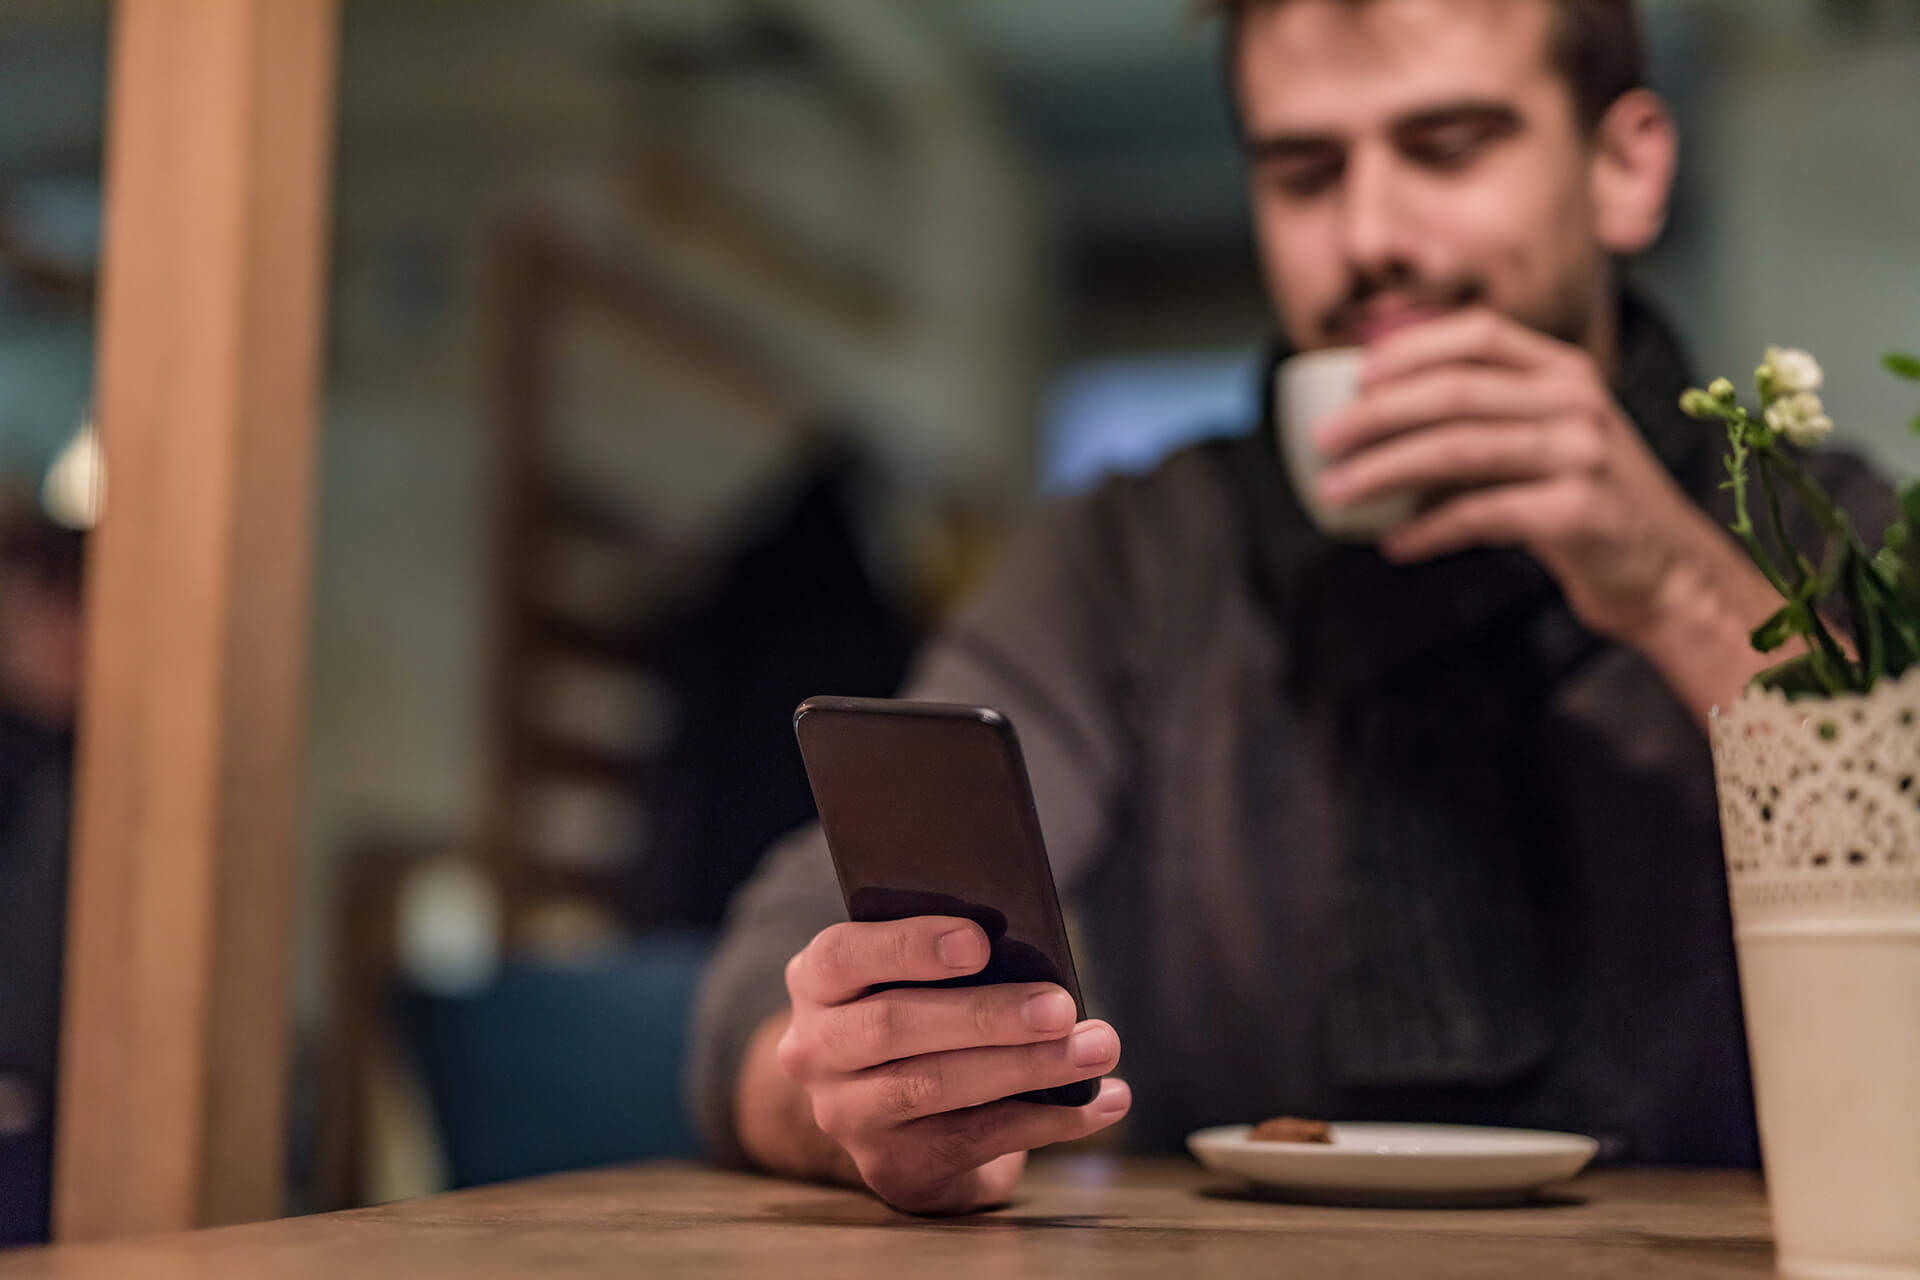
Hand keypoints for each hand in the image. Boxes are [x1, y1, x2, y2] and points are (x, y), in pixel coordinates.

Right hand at [772, 916, 1128, 1213]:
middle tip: (1061, 1007)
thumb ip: (950, 960)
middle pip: (893, 1026)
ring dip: (1025, 1067)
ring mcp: (847, 1115)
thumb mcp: (913, 978)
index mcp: (817, 982)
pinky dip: (1046, 1120)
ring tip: (1097, 1049)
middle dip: (986, 1015)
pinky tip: (1099, 1103)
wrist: (893, 1114)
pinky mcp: (891, 1167)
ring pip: (933, 1086)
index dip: (909, 947)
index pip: (842, 956)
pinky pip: (974, 1139)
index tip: (980, 942)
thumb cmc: (922, 1014)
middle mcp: (815, 1050)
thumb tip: (1036, 953)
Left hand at [1313, 307, 1784, 721]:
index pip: (1480, 334)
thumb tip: (1369, 423)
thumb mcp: (1543, 443)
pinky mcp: (1577, 511)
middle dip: (1377, 415)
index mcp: (1564, 371)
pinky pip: (1481, 514)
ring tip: (1335, 493)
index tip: (1356, 374)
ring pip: (1459, 450)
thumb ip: (1482, 421)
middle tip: (1322, 440)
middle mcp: (1577, 401)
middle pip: (1456, 392)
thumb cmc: (1583, 504)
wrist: (1663, 571)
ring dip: (1385, 471)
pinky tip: (1392, 544)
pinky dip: (1428, 529)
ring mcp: (1581, 454)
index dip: (1412, 348)